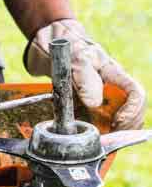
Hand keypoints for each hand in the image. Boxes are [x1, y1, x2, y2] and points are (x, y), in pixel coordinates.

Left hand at [24, 19, 145, 128]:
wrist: (49, 47)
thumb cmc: (68, 48)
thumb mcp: (76, 59)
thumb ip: (85, 78)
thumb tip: (94, 104)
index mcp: (114, 76)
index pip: (136, 94)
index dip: (132, 111)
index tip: (116, 122)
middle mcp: (111, 90)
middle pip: (131, 112)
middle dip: (125, 126)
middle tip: (109, 135)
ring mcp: (99, 100)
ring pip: (116, 121)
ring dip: (112, 133)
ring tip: (101, 139)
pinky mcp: (85, 109)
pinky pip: (96, 125)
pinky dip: (96, 134)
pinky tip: (89, 137)